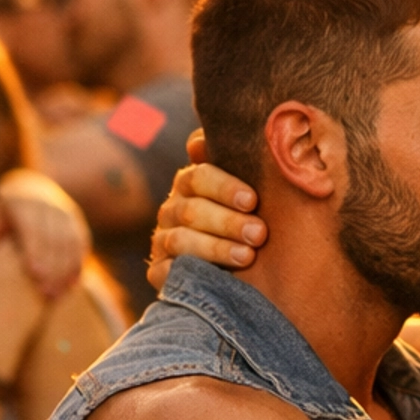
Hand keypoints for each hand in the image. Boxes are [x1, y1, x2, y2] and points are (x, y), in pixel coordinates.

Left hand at [0, 169, 89, 299]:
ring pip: (70, 243)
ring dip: (66, 270)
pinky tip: (72, 284)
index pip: (33, 229)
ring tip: (58, 295)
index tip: (35, 275)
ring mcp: (65, 212)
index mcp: (24, 204)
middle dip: (52, 268)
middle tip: (46, 293)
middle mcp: (47, 206)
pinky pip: (80, 243)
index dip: (36, 251)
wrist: (31, 186)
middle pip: (54, 239)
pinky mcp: (76, 221)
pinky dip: (78, 264)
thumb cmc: (4, 212)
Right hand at [147, 157, 266, 290]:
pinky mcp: (160, 272)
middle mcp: (173, 210)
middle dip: (227, 222)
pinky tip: (216, 278)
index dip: (224, 187)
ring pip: (180, 240)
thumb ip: (249, 166)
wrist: (249, 273)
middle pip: (191, 210)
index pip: (199, 176)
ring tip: (247, 256)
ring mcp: (164, 241)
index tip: (252, 200)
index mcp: (192, 184)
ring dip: (216, 248)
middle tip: (259, 233)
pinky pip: (166, 272)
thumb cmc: (254, 222)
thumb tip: (225, 141)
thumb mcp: (254, 196)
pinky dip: (188, 273)